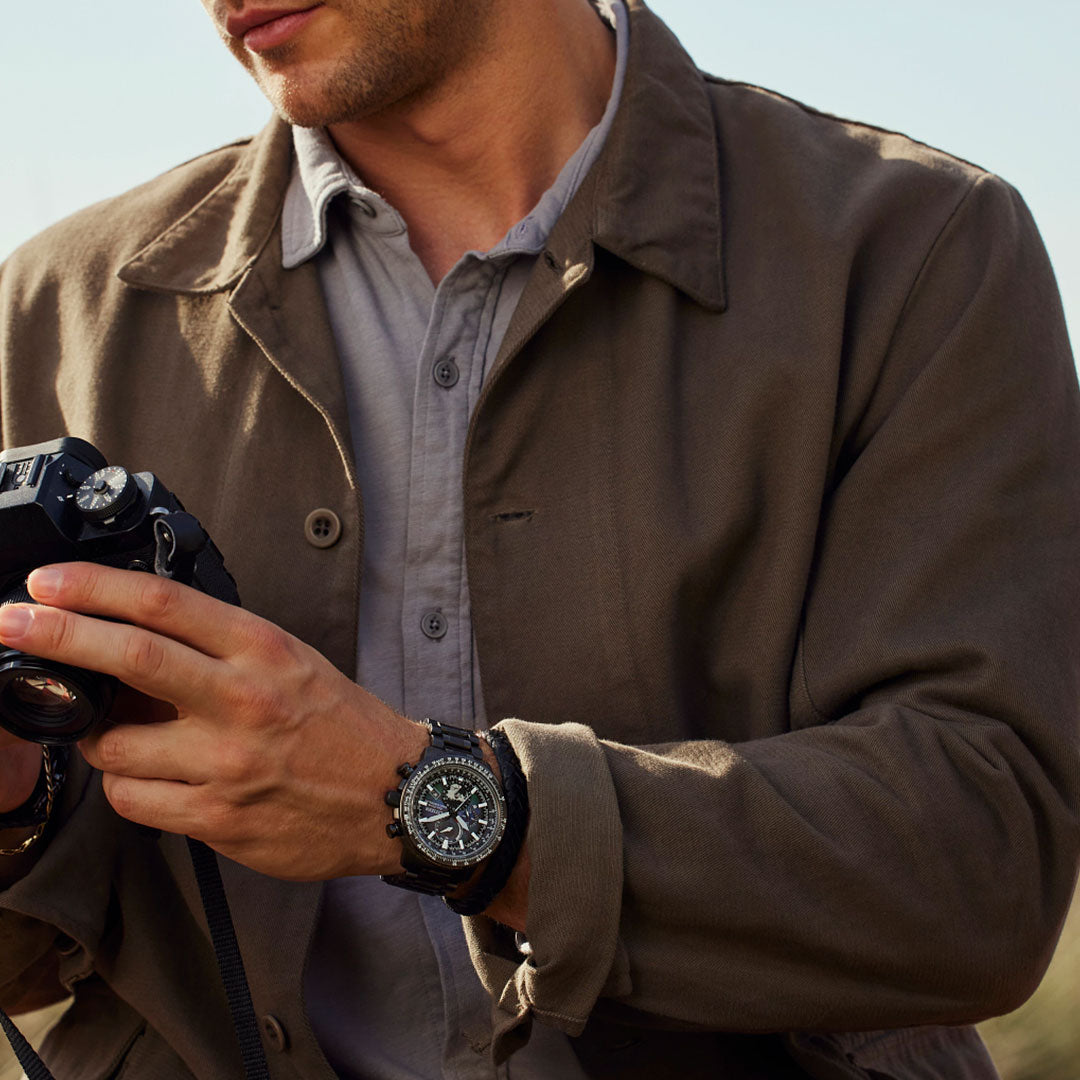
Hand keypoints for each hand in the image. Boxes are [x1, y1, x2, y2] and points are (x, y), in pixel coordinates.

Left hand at [0, 563, 429, 880]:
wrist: (397, 794)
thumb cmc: (345, 725)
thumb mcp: (294, 661)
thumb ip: (222, 649)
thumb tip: (139, 639)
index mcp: (263, 651)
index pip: (165, 605)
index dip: (95, 589)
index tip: (50, 584)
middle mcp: (243, 701)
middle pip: (129, 658)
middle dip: (55, 634)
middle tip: (13, 620)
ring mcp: (229, 764)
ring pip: (114, 746)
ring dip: (95, 736)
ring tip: (111, 730)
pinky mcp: (219, 819)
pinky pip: (135, 801)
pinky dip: (126, 785)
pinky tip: (149, 776)